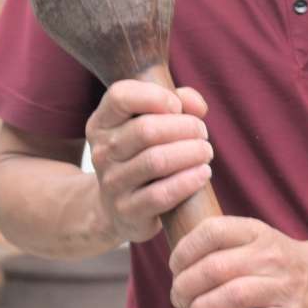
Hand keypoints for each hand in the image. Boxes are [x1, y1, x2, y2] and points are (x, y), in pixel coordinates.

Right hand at [86, 80, 211, 243]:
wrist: (119, 209)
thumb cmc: (142, 157)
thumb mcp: (151, 124)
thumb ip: (176, 102)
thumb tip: (197, 106)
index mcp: (101, 124)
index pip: (120, 97)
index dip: (155, 96)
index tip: (177, 106)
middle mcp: (102, 152)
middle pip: (146, 130)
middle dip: (185, 127)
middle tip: (202, 133)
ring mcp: (111, 183)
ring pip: (156, 161)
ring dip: (191, 152)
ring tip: (205, 151)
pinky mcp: (127, 211)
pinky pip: (161, 194)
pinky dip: (188, 181)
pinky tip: (203, 173)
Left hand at [168, 218, 307, 307]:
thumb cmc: (275, 261)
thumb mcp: (253, 237)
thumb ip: (220, 243)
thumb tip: (173, 263)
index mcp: (256, 232)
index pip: (212, 231)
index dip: (184, 251)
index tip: (174, 268)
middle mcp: (270, 256)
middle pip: (215, 269)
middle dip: (185, 287)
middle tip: (178, 300)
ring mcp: (283, 287)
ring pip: (232, 297)